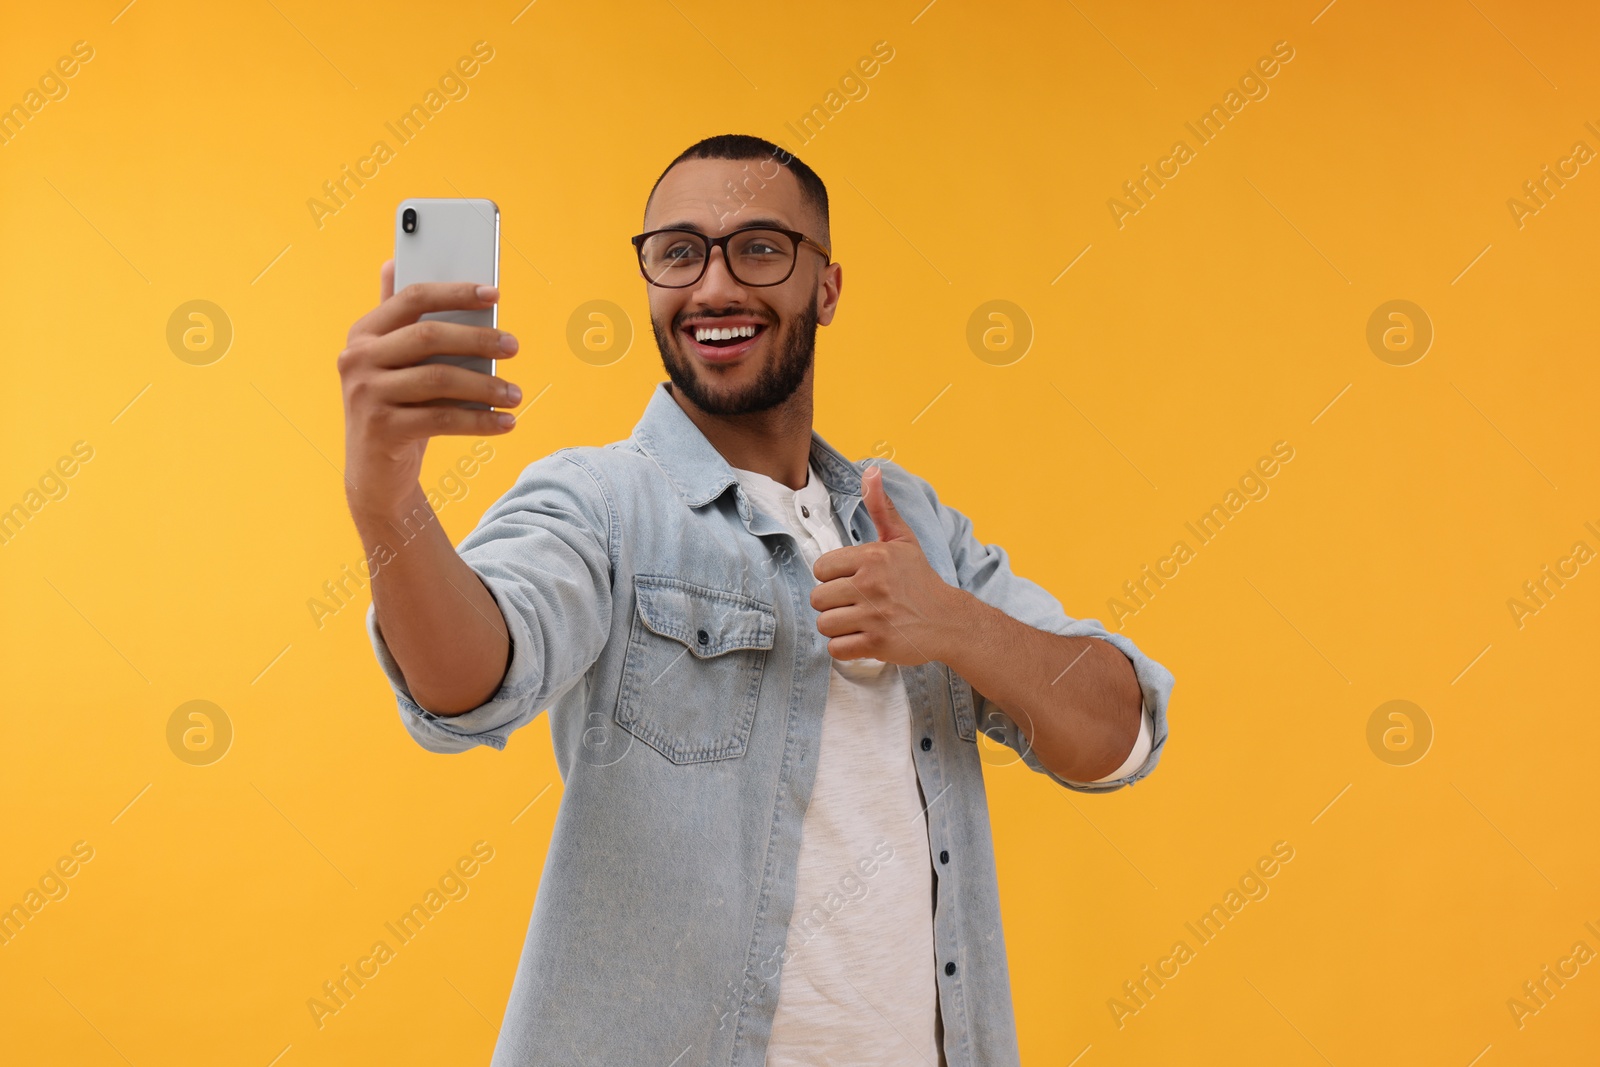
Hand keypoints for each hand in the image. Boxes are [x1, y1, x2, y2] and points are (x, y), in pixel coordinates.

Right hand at [339, 259, 521, 519]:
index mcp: (364, 333)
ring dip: (486, 386)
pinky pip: (444, 419)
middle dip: (479, 339)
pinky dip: (481, 421)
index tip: (495, 293)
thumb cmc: (396, 408)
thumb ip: (397, 318)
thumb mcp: (394, 363)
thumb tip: (394, 261)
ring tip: (516, 394)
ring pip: (439, 379)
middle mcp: (357, 359)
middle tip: (514, 346)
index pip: (413, 299)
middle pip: (429, 337)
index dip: (455, 292)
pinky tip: (506, 423)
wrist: (374, 473)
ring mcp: (366, 395)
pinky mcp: (382, 430)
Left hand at [809, 465, 961, 664]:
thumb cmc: (919, 580)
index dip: (832, 577)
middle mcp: (871, 585)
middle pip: (818, 598)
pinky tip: (861, 638)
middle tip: (854, 604)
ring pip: (824, 624)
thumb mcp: (902, 540)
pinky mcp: (877, 643)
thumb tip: (870, 470)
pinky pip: (836, 649)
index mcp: (872, 557)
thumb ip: (881, 507)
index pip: (821, 569)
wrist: (949, 620)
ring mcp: (874, 616)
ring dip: (837, 627)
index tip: (850, 581)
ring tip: (857, 621)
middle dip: (833, 604)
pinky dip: (845, 647)